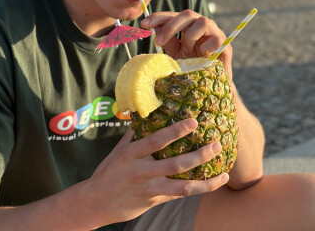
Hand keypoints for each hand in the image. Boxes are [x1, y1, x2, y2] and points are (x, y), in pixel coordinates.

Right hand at [85, 119, 228, 224]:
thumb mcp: (118, 151)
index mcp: (131, 154)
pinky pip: (179, 195)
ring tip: (223, 170)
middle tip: (216, 144)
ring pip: (182, 185)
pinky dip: (198, 189)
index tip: (193, 122)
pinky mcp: (154, 201)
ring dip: (205, 178)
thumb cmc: (108, 172)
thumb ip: (133, 135)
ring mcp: (149, 188)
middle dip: (199, 154)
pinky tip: (212, 183)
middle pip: (175, 164)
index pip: (156, 140)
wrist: (96, 202)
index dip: (176, 131)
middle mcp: (141, 171)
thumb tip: (145, 116)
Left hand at [141, 10, 232, 77]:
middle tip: (158, 42)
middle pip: (187, 14)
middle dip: (171, 26)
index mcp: (188, 25)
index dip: (158, 17)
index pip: (173, 15)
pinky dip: (206, 48)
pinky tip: (202, 56)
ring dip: (190, 37)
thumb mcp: (175, 53)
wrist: (209, 84)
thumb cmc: (191, 66)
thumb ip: (167, 40)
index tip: (144, 24)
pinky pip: (216, 39)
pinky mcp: (226, 44)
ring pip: (202, 22)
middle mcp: (201, 25)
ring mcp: (215, 32)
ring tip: (187, 50)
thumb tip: (154, 29)